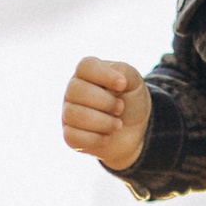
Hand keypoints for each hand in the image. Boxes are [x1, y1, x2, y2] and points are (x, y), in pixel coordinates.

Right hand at [62, 57, 151, 171]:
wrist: (135, 130)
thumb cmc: (131, 100)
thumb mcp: (134, 81)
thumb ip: (124, 72)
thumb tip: (118, 80)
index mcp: (87, 73)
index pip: (85, 66)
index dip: (104, 75)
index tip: (123, 85)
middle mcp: (73, 91)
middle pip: (75, 90)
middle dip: (105, 102)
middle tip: (120, 107)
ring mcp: (69, 113)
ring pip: (73, 115)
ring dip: (103, 122)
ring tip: (118, 124)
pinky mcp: (70, 136)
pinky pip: (72, 136)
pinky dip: (95, 139)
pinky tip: (107, 137)